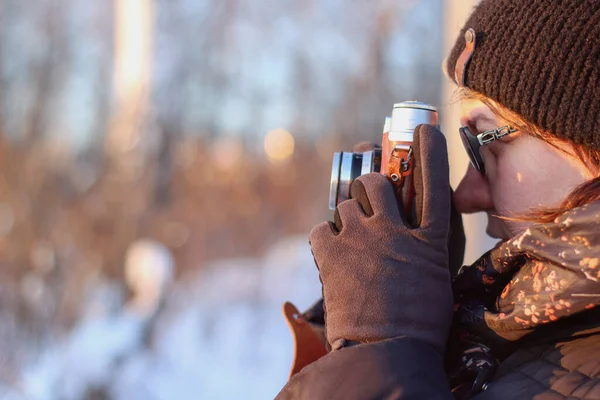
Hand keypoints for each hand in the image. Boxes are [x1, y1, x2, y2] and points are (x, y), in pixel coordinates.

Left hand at [309, 124, 453, 353]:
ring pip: (345, 203)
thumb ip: (424, 250)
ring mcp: (362, 239)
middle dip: (369, 186)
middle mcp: (396, 230)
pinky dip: (324, 239)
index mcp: (430, 240)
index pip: (434, 182)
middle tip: (368, 202)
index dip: (429, 151)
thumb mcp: (435, 280)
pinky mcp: (332, 253)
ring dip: (346, 217)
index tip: (425, 129)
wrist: (386, 354)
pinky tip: (331, 254)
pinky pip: (320, 229)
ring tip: (349, 241)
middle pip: (376, 182)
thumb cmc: (417, 324)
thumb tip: (410, 233)